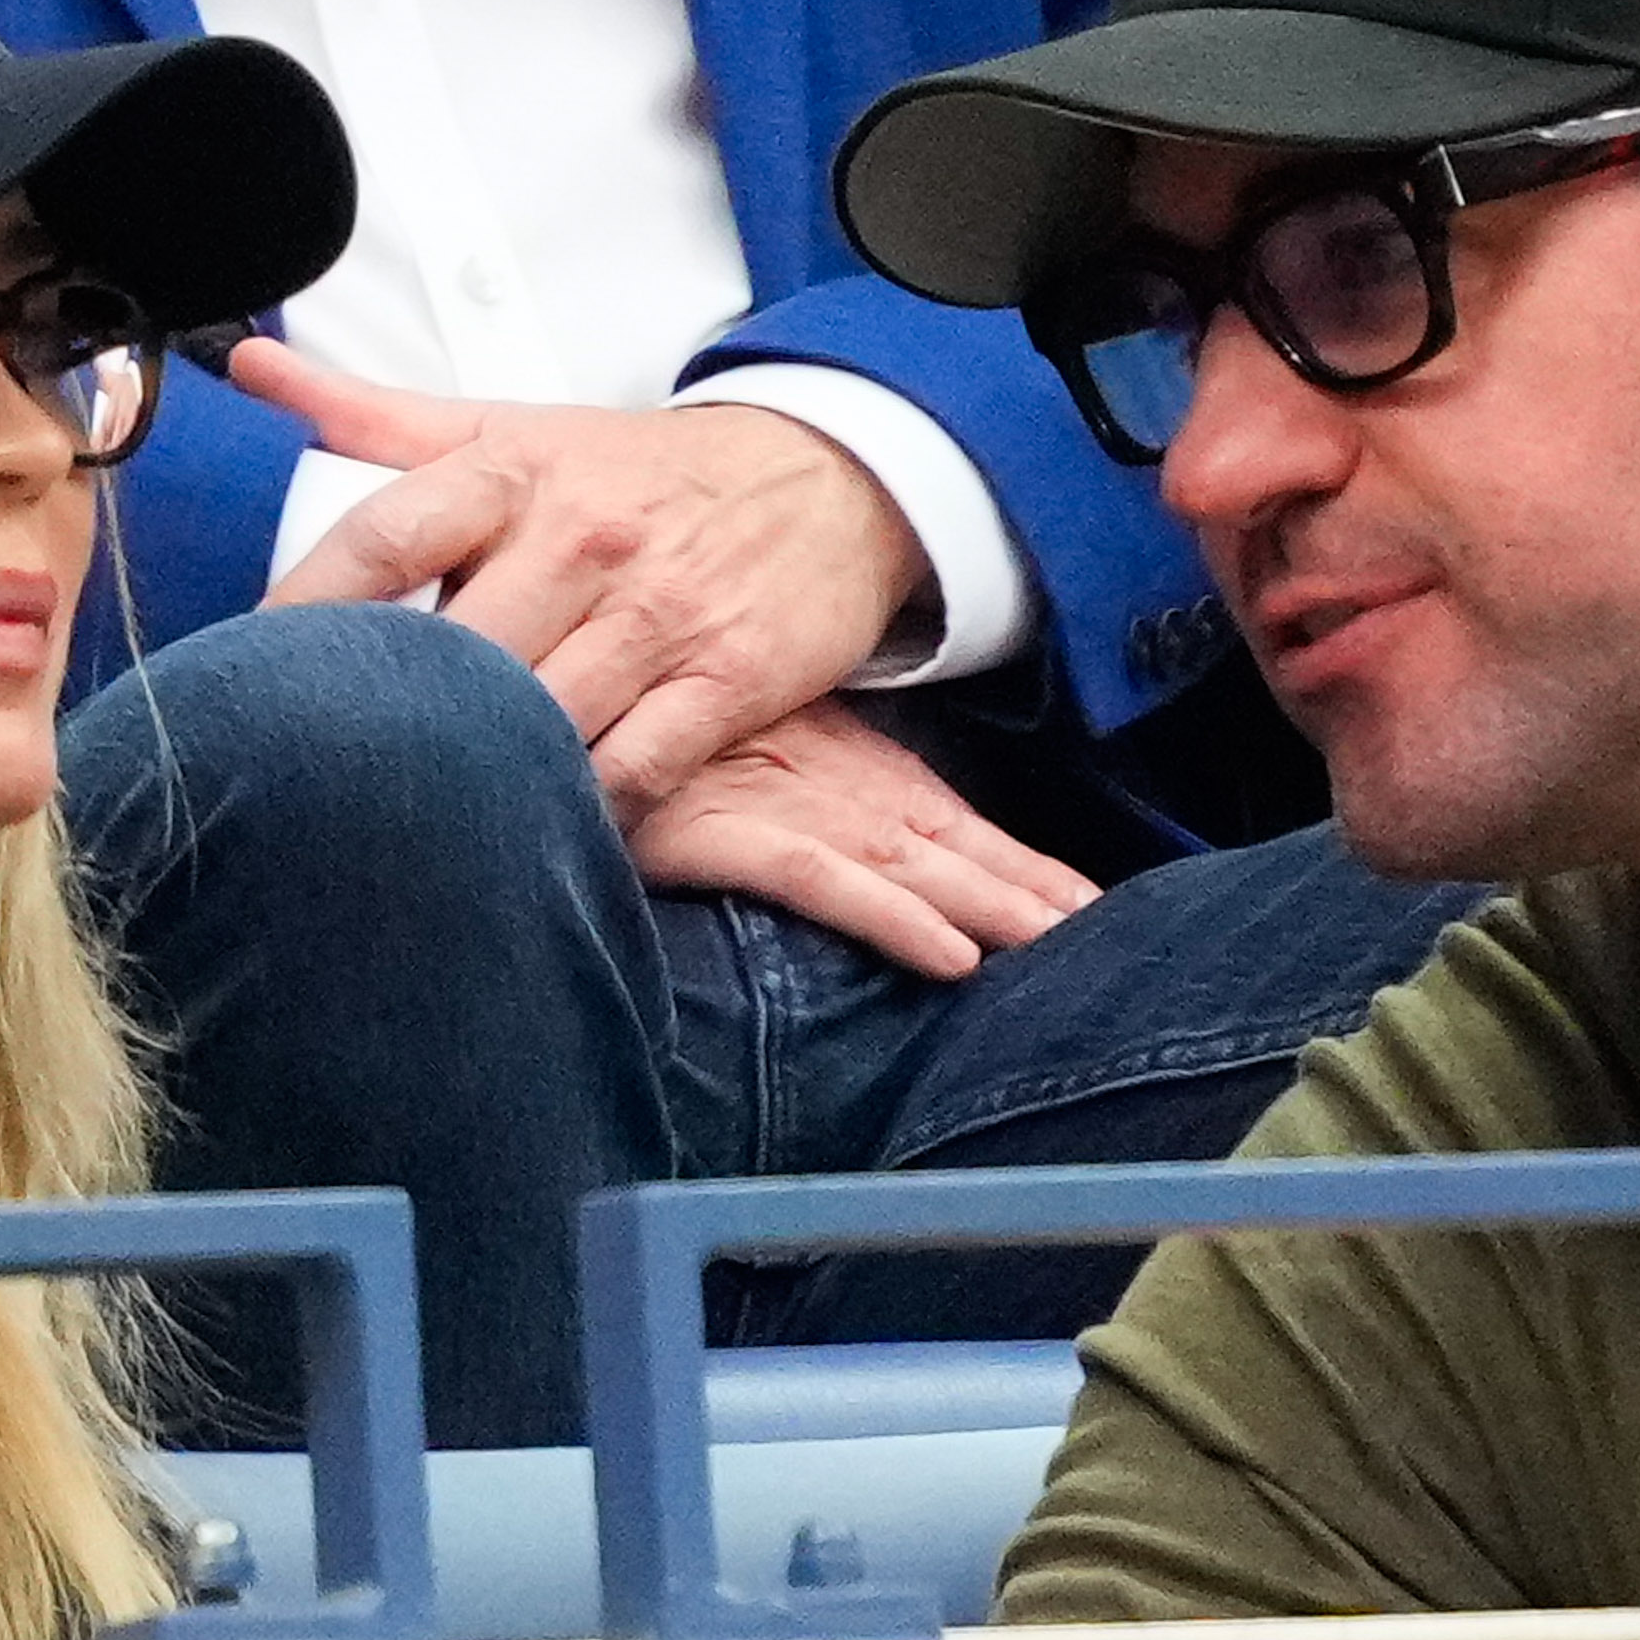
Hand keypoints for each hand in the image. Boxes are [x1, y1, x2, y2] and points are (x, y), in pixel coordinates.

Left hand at [237, 345, 925, 810]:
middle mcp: (580, 541)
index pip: (383, 538)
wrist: (824, 480)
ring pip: (537, 723)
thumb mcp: (516, 427)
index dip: (302, 611)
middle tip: (307, 783)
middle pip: (450, 655)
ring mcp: (655, 617)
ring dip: (472, 781)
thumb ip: (377, 416)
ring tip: (400, 829)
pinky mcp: (724, 682)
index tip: (242, 677)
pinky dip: (579, 815)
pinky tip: (528, 839)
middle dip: (378, 722)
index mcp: (514, 473)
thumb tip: (256, 371)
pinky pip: (633, 771)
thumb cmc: (643, 471)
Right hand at [621, 697, 1099, 983]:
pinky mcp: (723, 831)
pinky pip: (821, 881)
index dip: (1011, 863)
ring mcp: (775, 802)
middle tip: (1107, 936)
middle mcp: (816, 780)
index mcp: (824, 760)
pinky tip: (950, 954)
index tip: (1083, 905)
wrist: (532, 685)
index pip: (937, 818)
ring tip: (1059, 944)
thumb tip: (814, 825)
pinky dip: (890, 916)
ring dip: (989, 906)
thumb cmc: (619, 713)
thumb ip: (767, 782)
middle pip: (943, 843)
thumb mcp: (713, 746)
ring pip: (907, 862)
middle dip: (1025, 889)